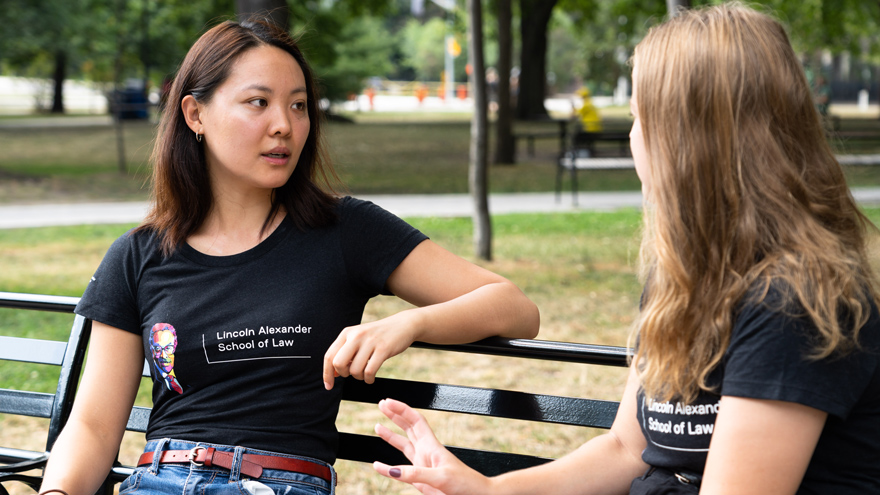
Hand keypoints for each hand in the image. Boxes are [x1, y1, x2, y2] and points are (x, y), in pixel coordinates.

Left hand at [322, 312, 418, 389]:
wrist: (402, 325)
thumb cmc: (378, 335)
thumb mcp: (358, 337)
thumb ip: (345, 352)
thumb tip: (333, 372)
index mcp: (347, 333)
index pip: (329, 356)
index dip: (327, 374)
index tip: (329, 385)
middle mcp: (356, 336)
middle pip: (339, 364)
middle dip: (344, 374)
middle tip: (352, 373)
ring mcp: (369, 342)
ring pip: (355, 370)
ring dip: (359, 377)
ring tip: (365, 372)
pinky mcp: (383, 349)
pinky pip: (369, 372)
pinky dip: (368, 379)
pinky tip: (371, 377)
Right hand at [373, 399, 492, 494]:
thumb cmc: (465, 483)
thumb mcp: (440, 477)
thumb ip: (415, 473)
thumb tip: (392, 470)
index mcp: (431, 446)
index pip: (415, 421)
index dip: (401, 409)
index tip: (388, 402)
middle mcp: (426, 452)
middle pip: (408, 427)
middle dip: (395, 415)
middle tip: (382, 405)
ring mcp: (422, 464)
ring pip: (404, 444)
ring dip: (391, 435)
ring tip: (378, 425)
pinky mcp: (420, 478)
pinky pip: (400, 469)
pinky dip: (388, 467)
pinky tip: (379, 466)